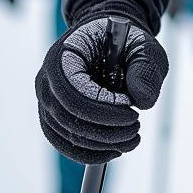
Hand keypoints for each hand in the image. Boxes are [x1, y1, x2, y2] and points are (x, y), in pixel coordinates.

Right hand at [35, 16, 167, 163]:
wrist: (110, 40)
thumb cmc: (125, 41)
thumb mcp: (143, 46)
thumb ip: (145, 68)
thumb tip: (142, 101)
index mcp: (64, 57)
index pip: (72, 93)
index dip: (101, 111)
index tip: (133, 115)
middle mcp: (47, 81)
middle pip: (66, 118)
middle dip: (104, 131)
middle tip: (136, 130)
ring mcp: (47, 101)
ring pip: (64, 135)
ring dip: (99, 144)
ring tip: (131, 140)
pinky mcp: (54, 117)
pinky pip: (64, 142)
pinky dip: (88, 152)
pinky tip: (114, 150)